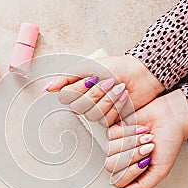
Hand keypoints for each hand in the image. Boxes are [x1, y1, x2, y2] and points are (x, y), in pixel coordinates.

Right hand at [44, 55, 164, 124]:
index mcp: (77, 89)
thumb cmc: (116, 67)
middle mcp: (84, 102)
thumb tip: (47, 88)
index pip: (66, 96)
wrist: (140, 74)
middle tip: (108, 82)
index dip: (80, 88)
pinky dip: (117, 106)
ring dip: (108, 99)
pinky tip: (124, 97)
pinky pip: (106, 120)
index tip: (92, 78)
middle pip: (80, 107)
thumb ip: (66, 76)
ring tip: (119, 88)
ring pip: (93, 114)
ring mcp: (97, 112)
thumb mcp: (88, 66)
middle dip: (97, 92)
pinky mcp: (110, 120)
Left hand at [107, 89, 187, 187]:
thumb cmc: (169, 143)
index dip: (131, 171)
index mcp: (132, 174)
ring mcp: (117, 145)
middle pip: (112, 166)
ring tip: (146, 138)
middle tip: (147, 149)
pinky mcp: (115, 130)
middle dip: (132, 155)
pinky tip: (141, 129)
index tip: (146, 162)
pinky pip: (112, 134)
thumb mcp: (160, 170)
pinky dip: (130, 131)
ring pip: (110, 150)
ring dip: (132, 142)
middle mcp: (122, 161)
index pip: (118, 181)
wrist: (172, 118)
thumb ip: (142, 186)